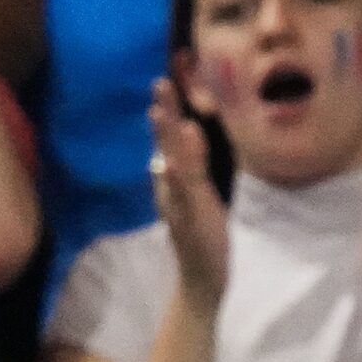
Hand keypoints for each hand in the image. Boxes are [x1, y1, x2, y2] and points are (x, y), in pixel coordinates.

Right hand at [147, 79, 229, 314]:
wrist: (201, 279)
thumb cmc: (202, 236)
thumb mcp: (199, 195)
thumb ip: (193, 164)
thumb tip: (189, 130)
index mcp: (174, 181)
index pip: (170, 141)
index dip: (167, 113)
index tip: (164, 83)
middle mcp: (170, 188)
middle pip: (165, 145)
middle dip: (164, 115)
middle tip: (159, 85)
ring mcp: (178, 204)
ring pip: (171, 165)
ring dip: (164, 140)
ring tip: (158, 113)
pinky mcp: (188, 220)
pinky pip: (182, 195)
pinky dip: (176, 178)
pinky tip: (172, 163)